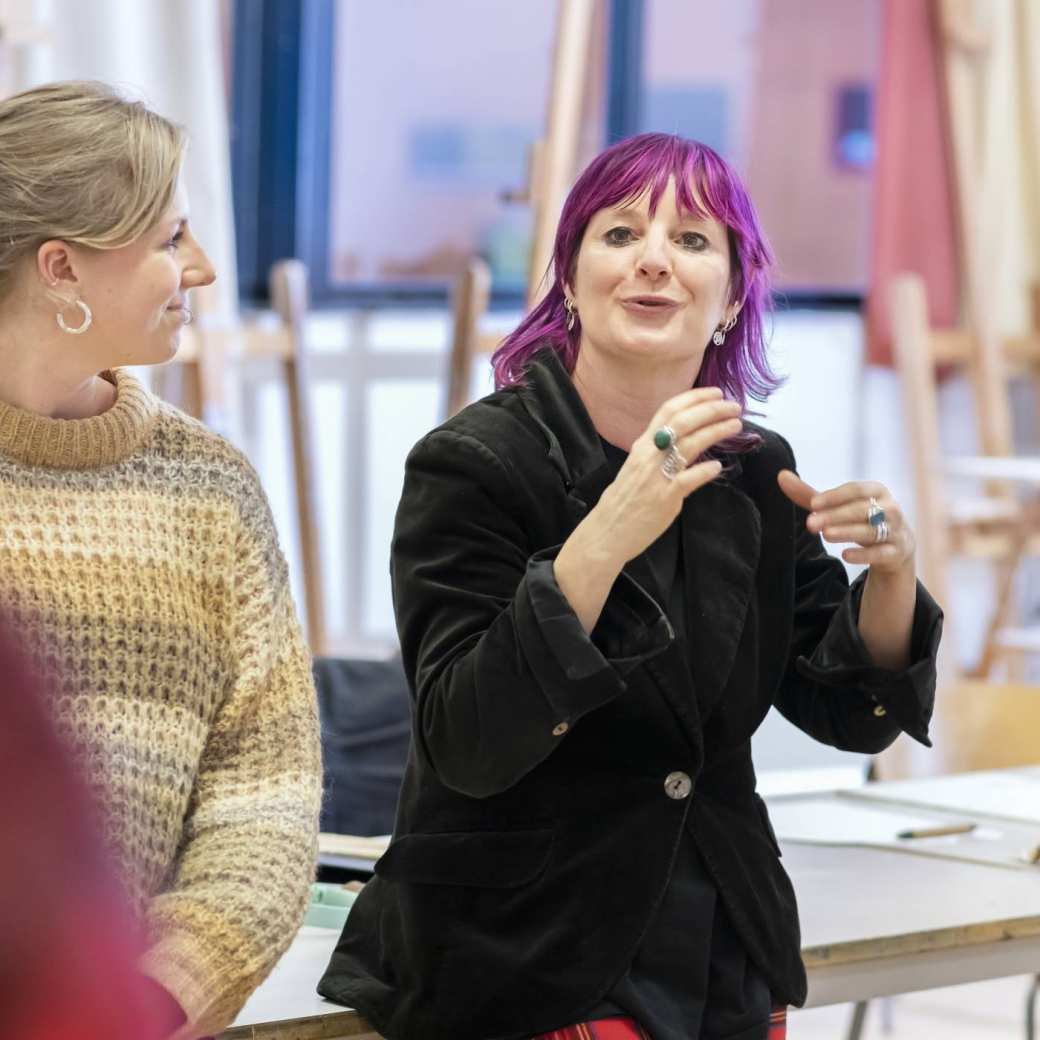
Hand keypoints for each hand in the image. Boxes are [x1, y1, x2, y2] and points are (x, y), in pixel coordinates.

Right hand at [589, 387, 741, 565]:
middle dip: (712, 409)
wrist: (607, 531)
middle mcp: (648, 454)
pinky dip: (705, 470)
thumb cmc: (625, 500)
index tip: (717, 393)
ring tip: (735, 426)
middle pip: (683, 421)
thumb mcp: (639, 467)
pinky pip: (689, 479)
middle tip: (734, 407)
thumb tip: (686, 442)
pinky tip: (718, 467)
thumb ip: (660, 453)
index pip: (669, 410)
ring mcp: (656, 475)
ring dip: (716, 431)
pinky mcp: (664, 497)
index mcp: (642, 445)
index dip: (695, 397)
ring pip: (689, 444)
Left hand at [777, 470, 915, 574]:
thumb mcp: (838, 507)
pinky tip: (845, 555)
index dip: (835, 496)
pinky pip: (881, 553)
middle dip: (836, 516)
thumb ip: (810, 495)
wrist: (896, 545)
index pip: (856, 490)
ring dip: (848, 532)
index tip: (813, 504)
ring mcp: (895, 530)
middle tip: (811, 523)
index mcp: (877, 491)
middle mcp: (890, 508)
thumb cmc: (860, 519)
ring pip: (872, 530)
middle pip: (862, 510)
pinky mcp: (896, 552)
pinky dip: (864, 554)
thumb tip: (781, 475)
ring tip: (826, 534)